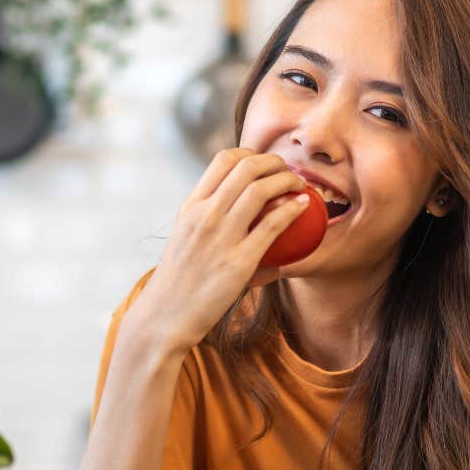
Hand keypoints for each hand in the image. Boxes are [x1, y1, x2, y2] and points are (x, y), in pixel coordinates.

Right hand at [119, 149, 311, 355]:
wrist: (166, 315)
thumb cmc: (180, 279)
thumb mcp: (186, 237)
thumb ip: (208, 218)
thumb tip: (240, 209)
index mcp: (191, 206)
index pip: (223, 160)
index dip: (251, 154)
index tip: (264, 164)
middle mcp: (204, 215)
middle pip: (247, 167)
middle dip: (275, 162)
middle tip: (288, 171)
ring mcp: (221, 236)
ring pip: (261, 189)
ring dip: (288, 179)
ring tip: (300, 185)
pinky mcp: (239, 261)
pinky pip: (273, 225)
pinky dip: (292, 209)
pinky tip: (303, 206)